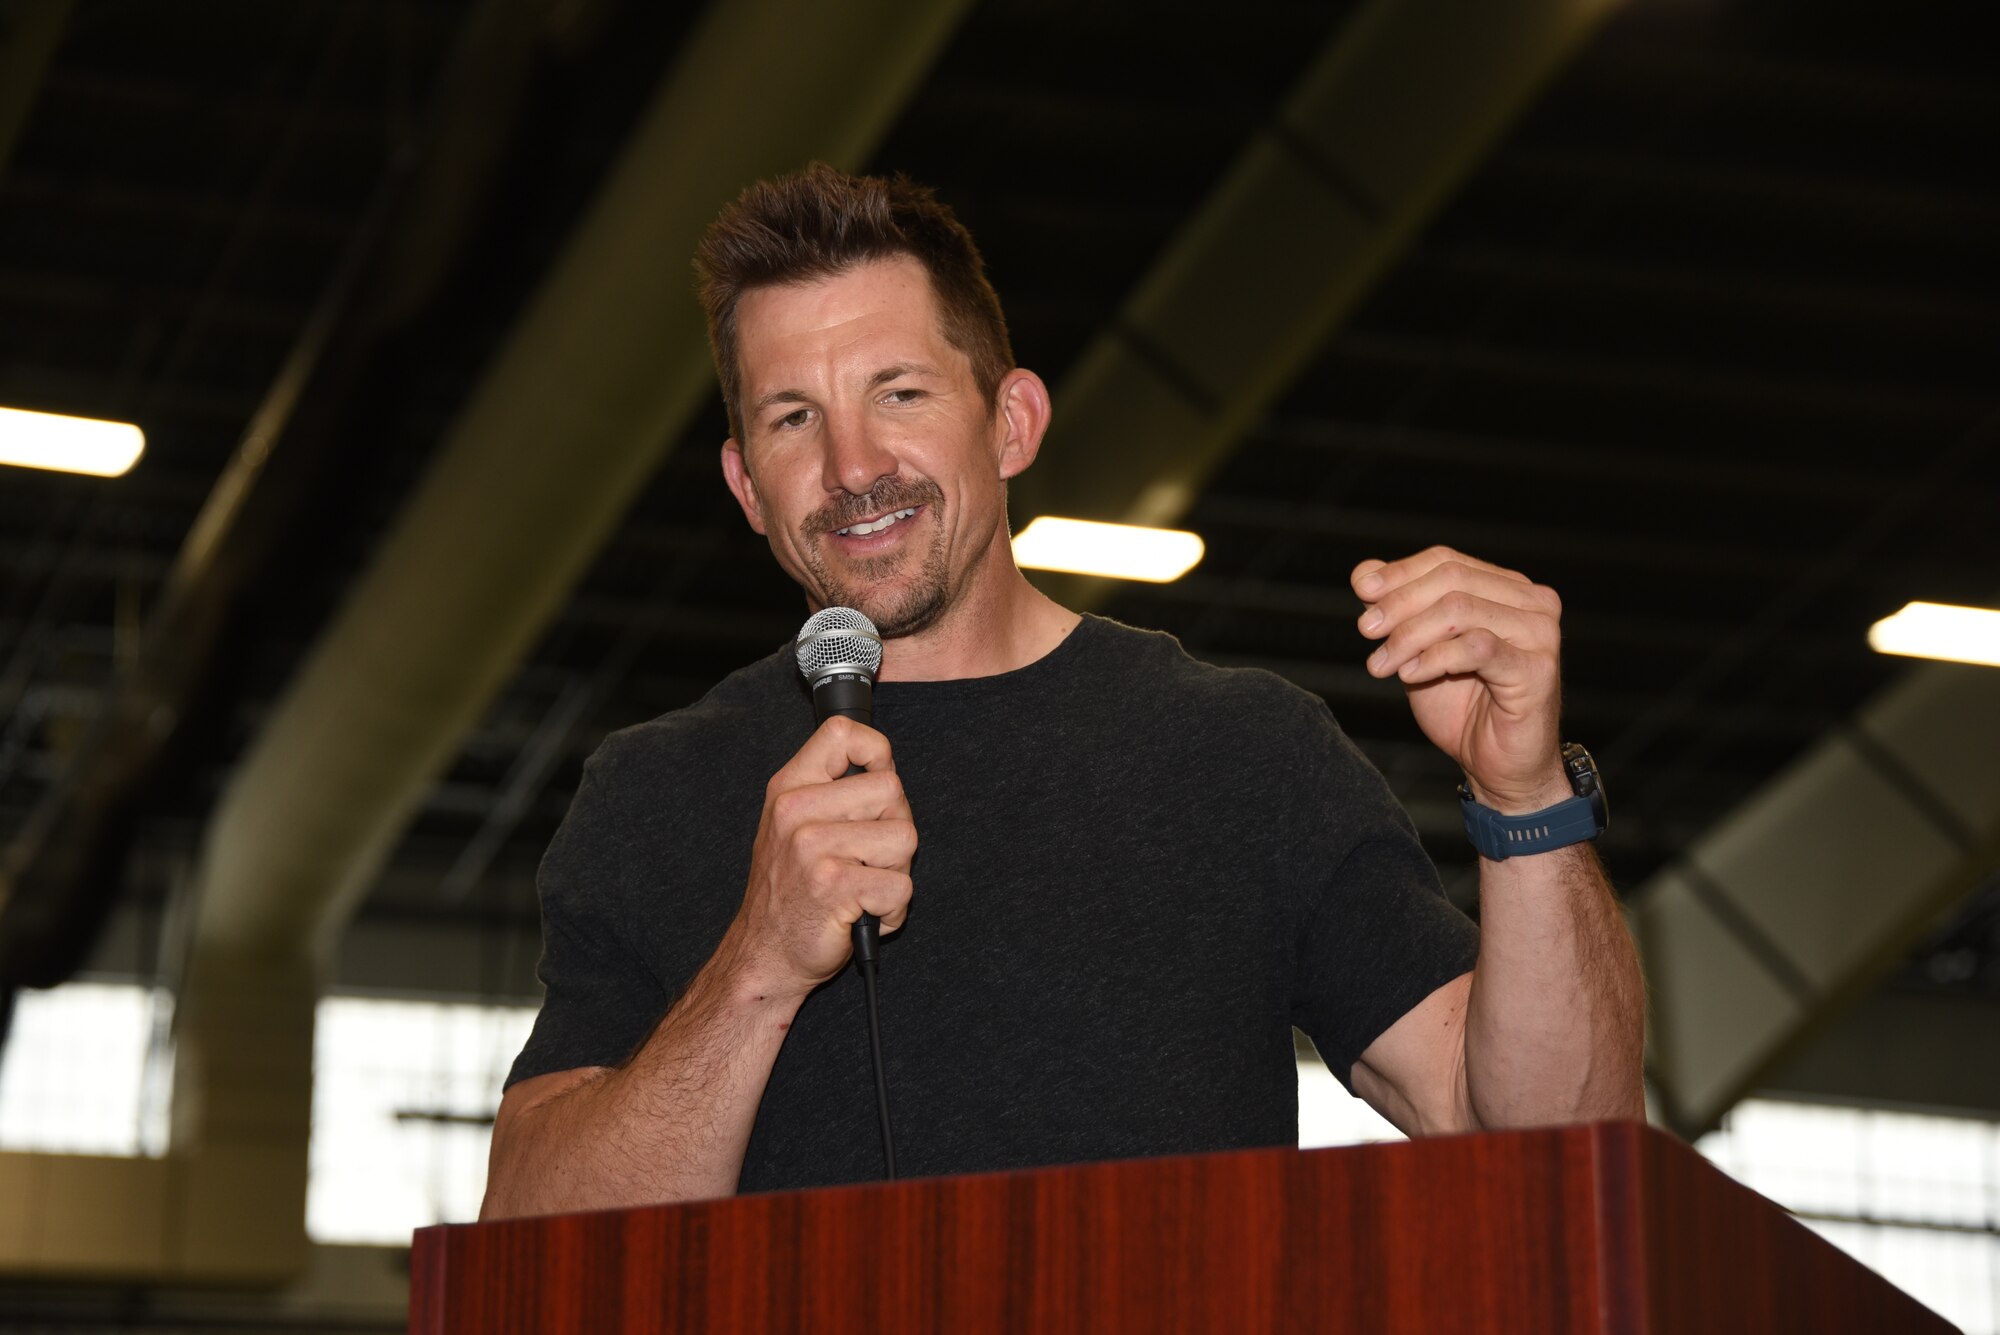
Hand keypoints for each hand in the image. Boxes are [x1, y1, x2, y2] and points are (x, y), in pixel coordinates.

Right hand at [725, 715, 916, 997]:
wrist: (766, 954)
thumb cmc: (792, 891)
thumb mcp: (794, 824)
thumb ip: (831, 788)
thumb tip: (885, 763)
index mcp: (790, 787)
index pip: (842, 732)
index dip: (876, 752)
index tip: (875, 782)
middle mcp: (796, 810)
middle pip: (892, 789)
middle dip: (894, 828)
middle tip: (865, 859)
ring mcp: (812, 847)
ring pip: (905, 837)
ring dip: (896, 872)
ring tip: (862, 888)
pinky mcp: (834, 885)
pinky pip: (901, 886)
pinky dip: (892, 910)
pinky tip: (863, 914)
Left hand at [1353, 546, 1566, 812]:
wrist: (1498, 766)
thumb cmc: (1462, 707)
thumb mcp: (1418, 650)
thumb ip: (1397, 611)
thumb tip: (1364, 572)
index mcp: (1506, 588)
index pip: (1446, 561)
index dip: (1399, 573)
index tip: (1362, 591)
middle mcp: (1531, 602)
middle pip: (1451, 580)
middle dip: (1399, 604)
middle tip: (1365, 630)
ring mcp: (1539, 633)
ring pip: (1459, 610)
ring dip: (1409, 636)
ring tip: (1382, 664)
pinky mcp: (1537, 668)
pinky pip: (1476, 648)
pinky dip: (1434, 658)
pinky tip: (1409, 676)